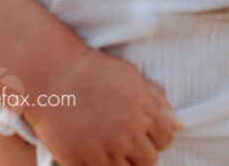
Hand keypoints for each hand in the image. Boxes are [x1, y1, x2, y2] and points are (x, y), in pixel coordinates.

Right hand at [23, 50, 180, 165]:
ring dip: (122, 160)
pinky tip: (92, 149)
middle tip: (123, 138)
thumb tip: (178, 125)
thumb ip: (157, 100)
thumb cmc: (92, 71)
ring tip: (108, 144)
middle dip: (141, 150)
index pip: (166, 138)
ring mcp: (104, 149)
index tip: (141, 130)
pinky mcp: (81, 160)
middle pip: (149, 159)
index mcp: (142, 110)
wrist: (50, 74)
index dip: (156, 135)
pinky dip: (99, 164)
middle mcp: (127, 133)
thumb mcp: (130, 76)